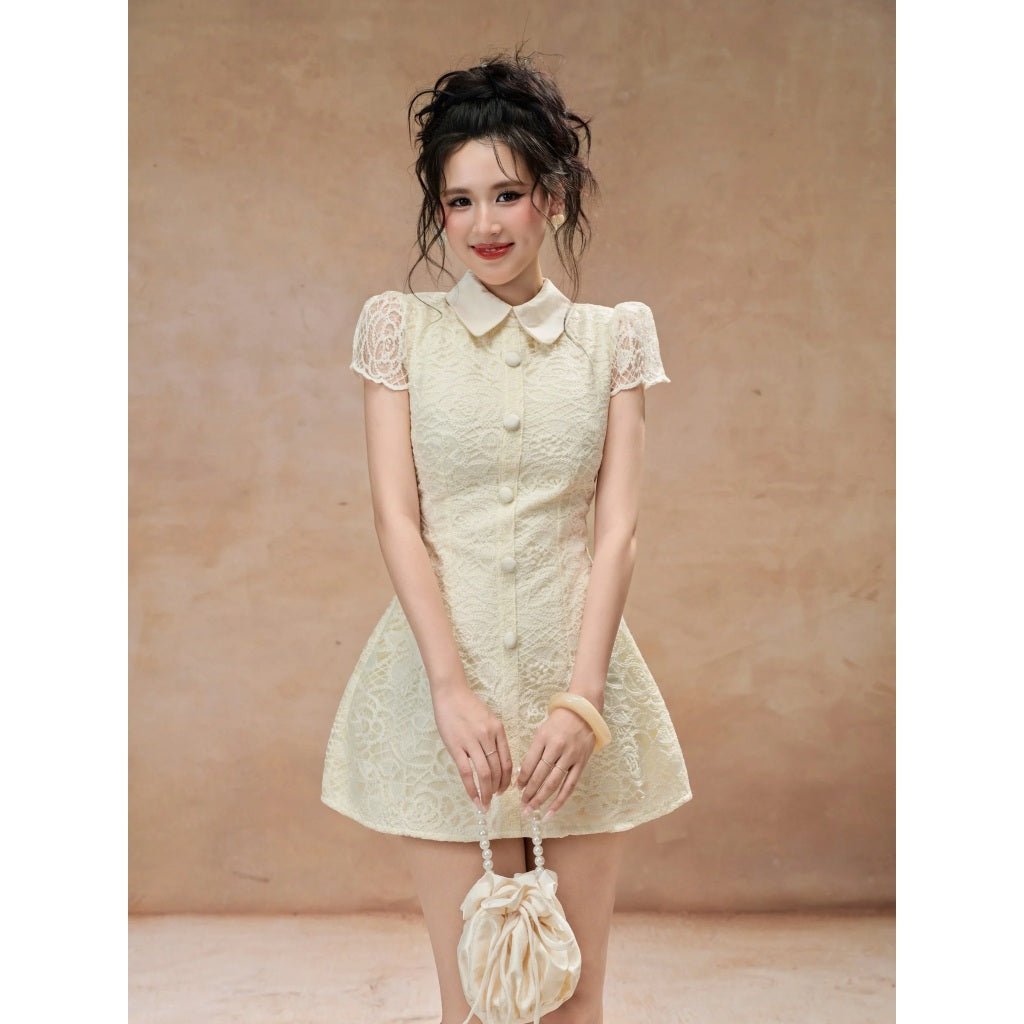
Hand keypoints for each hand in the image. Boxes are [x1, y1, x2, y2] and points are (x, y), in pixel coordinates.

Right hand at [432, 686, 513, 810]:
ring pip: (484, 773)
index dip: (507, 780)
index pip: (507, 761)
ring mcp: (472, 741)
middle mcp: (488, 736)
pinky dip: (471, 788)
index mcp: (498, 730)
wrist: (450, 694)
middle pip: (497, 770)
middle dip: (497, 788)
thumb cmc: (468, 706)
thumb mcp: (488, 719)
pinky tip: (473, 798)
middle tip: (494, 798)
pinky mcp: (456, 746)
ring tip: (485, 803)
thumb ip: (493, 738)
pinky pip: (466, 772)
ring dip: (486, 792)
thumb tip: (496, 761)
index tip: (504, 790)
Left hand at [517, 708, 596, 818]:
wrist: (583, 712)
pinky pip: (570, 786)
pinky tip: (551, 811)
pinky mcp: (581, 763)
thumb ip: (534, 751)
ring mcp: (570, 756)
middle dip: (529, 793)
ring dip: (541, 798)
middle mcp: (557, 747)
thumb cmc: (559, 722)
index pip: (529, 763)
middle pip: (540, 775)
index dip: (522, 779)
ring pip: (553, 783)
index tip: (517, 788)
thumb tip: (524, 775)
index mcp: (543, 738)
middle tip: (522, 805)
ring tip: (531, 809)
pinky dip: (560, 800)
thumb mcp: (542, 731)